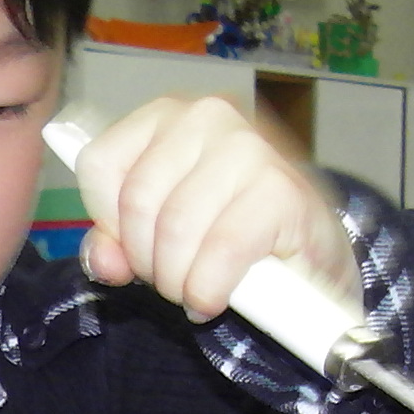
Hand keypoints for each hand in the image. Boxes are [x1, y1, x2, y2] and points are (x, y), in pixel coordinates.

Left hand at [71, 93, 353, 323]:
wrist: (314, 258)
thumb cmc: (233, 234)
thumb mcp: (161, 235)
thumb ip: (119, 243)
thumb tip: (103, 260)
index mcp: (169, 114)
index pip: (100, 164)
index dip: (111, 223)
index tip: (140, 247)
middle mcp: (209, 116)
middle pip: (137, 202)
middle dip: (148, 261)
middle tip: (174, 280)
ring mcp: (249, 147)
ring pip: (176, 229)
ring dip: (179, 282)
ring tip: (196, 290)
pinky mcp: (281, 190)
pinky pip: (219, 252)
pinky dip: (209, 290)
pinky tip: (215, 298)